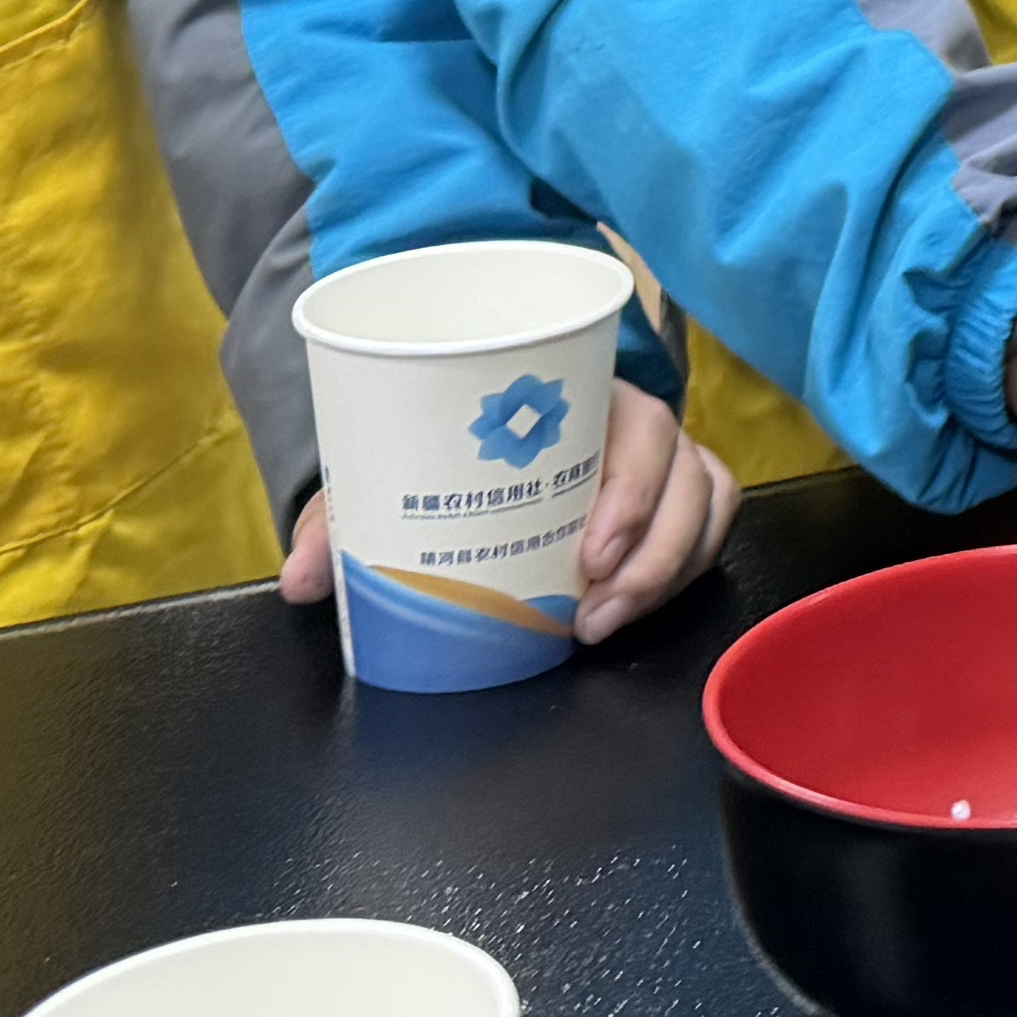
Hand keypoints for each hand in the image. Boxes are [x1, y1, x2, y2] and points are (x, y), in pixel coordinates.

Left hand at [279, 371, 739, 642]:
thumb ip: (344, 521)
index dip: (634, 488)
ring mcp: (662, 456)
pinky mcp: (672, 492)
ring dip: (672, 568)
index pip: (641, 424)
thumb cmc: (441, 443)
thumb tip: (302, 583)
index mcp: (582, 393)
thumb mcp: (390, 472)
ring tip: (608, 623)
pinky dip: (695, 561)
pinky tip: (644, 604)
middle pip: (684, 472)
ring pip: (706, 501)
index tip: (590, 552)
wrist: (466, 427)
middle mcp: (634, 419)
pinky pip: (713, 519)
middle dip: (654, 551)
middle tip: (595, 613)